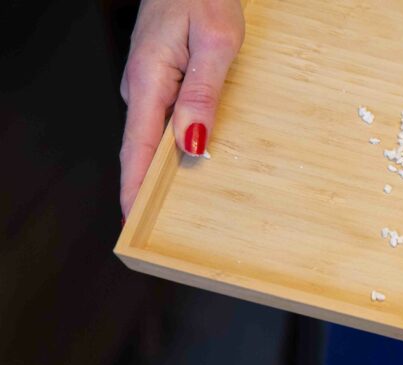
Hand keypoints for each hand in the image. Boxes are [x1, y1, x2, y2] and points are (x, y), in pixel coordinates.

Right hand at [119, 0, 243, 217]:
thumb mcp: (217, 43)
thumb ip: (205, 93)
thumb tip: (193, 142)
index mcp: (150, 79)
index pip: (136, 148)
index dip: (134, 188)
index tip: (131, 223)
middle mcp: (142, 86)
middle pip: (142, 149)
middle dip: (148, 189)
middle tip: (160, 229)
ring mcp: (150, 83)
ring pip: (156, 136)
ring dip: (166, 168)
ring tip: (180, 207)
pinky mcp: (162, 79)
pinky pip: (166, 120)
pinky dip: (175, 144)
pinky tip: (192, 161)